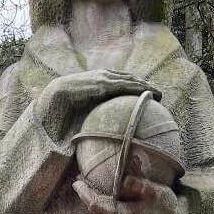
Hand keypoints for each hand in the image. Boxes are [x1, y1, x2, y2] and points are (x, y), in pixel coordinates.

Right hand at [35, 70, 159, 141]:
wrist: (54, 97)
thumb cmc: (64, 109)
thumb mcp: (82, 111)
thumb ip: (93, 118)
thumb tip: (96, 137)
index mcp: (98, 81)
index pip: (121, 81)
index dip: (135, 86)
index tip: (146, 95)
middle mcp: (103, 76)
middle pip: (130, 79)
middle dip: (144, 85)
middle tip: (158, 95)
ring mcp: (104, 78)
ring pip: (131, 80)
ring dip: (146, 86)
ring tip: (158, 95)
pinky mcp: (104, 83)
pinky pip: (126, 85)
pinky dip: (139, 88)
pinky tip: (149, 94)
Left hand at [74, 175, 188, 213]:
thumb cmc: (165, 205)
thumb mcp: (156, 192)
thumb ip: (139, 185)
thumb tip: (123, 179)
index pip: (96, 204)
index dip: (85, 193)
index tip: (78, 181)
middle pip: (94, 210)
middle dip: (85, 195)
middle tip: (78, 180)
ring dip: (90, 200)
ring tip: (85, 186)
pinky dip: (98, 205)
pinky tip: (98, 197)